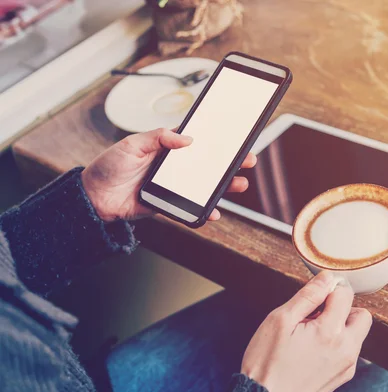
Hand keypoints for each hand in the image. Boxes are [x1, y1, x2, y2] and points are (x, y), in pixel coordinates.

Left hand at [81, 128, 255, 221]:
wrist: (93, 198)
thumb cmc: (108, 167)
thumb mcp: (132, 144)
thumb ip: (159, 137)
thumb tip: (186, 138)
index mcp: (165, 148)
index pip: (196, 141)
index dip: (216, 141)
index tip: (233, 139)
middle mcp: (173, 166)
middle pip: (207, 164)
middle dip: (229, 163)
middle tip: (246, 160)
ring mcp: (172, 186)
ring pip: (204, 186)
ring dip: (224, 186)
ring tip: (238, 184)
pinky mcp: (168, 204)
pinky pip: (191, 207)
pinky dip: (204, 211)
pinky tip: (214, 211)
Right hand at [241, 272, 371, 391]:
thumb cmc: (266, 363)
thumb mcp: (280, 320)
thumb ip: (308, 296)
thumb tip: (327, 278)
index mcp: (331, 332)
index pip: (345, 294)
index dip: (328, 288)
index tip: (313, 296)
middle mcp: (346, 350)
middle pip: (362, 315)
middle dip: (343, 308)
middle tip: (316, 314)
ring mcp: (346, 366)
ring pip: (357, 334)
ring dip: (340, 326)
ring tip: (311, 333)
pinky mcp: (342, 377)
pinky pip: (349, 351)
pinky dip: (337, 343)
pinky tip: (313, 349)